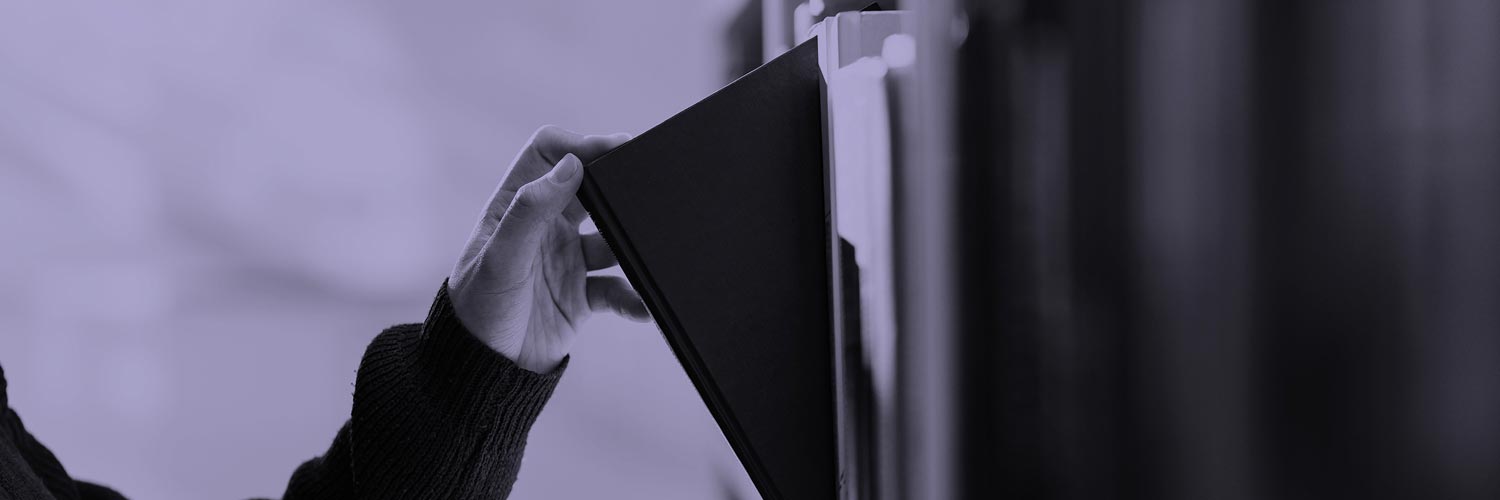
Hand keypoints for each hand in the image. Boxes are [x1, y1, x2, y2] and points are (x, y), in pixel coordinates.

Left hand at [449, 125, 649, 372]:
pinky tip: (643, 307)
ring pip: (612, 238)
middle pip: (590, 190)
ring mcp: (566, 260)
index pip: (548, 154)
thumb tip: (572, 166)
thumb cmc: (477, 311)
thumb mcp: (500, 258)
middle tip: (647, 187)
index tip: (615, 148)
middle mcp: (544, 228)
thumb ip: (531, 211)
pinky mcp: (583, 296)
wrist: (483, 375)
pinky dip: (634, 296)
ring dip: (631, 245)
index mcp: (516, 207)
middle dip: (617, 188)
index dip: (580, 144)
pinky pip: (619, 288)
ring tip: (648, 251)